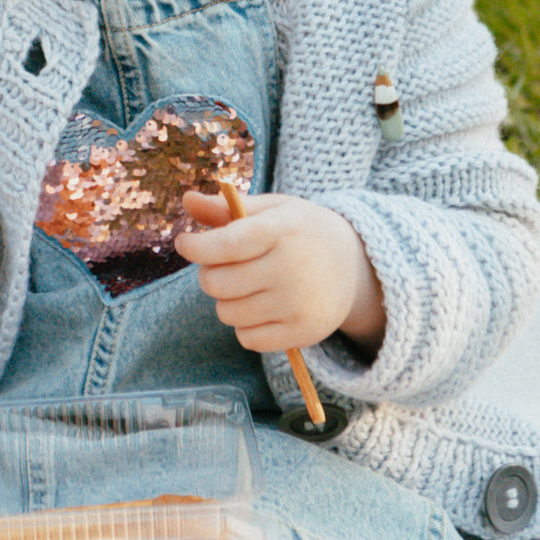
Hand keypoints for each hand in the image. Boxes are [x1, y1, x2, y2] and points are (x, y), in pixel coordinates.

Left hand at [175, 191, 384, 357]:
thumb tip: (187, 199)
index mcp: (282, 231)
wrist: (355, 264)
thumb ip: (228, 207)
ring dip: (226, 301)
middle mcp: (293, 268)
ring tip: (245, 286)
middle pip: (218, 284)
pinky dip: (244, 327)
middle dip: (209, 274)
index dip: (196, 247)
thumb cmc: (300, 231)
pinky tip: (259, 309)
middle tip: (222, 265)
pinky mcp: (304, 332)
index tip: (185, 244)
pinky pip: (249, 340)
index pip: (226, 245)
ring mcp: (299, 304)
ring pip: (228, 314)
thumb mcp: (271, 209)